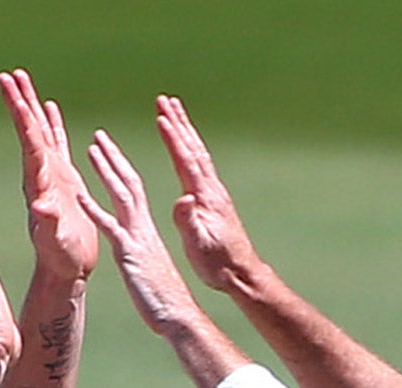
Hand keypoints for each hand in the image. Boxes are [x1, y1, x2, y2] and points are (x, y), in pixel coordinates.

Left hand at [0, 69, 97, 282]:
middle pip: (28, 132)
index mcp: (38, 186)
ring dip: (31, 106)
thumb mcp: (54, 241)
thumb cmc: (60, 259)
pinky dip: (52, 124)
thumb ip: (48, 223)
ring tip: (22, 78)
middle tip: (8, 75)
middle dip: (19, 102)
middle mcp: (39, 176)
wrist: (66, 269)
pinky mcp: (62, 180)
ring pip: (39, 132)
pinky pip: (56, 144)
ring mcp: (49, 176)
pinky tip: (49, 107)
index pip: (29, 145)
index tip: (15, 94)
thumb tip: (43, 206)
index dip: (23, 119)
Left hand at [76, 128, 204, 337]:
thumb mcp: (152, 269)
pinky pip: (110, 227)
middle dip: (113, 158)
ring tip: (90, 148)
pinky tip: (79, 194)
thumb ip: (143, 252)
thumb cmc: (165, 299)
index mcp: (146, 231)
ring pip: (121, 196)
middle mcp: (142, 229)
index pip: (135, 190)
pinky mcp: (129, 255)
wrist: (178, 317)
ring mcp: (136, 240)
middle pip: (129, 184)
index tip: (109, 149)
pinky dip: (94, 209)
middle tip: (98, 135)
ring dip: (105, 171)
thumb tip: (137, 246)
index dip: (122, 167)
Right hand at [155, 96, 260, 293]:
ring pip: (197, 152)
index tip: (160, 116)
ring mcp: (215, 192)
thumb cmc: (218, 263)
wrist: (241, 273)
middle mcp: (212, 188)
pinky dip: (190, 148)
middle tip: (164, 99)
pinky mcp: (215, 199)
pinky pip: (200, 164)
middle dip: (178, 122)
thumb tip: (184, 197)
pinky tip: (185, 146)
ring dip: (184, 130)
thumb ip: (189, 221)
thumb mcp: (200, 245)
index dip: (173, 138)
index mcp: (205, 197)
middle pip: (193, 147)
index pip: (186, 160)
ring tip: (173, 112)